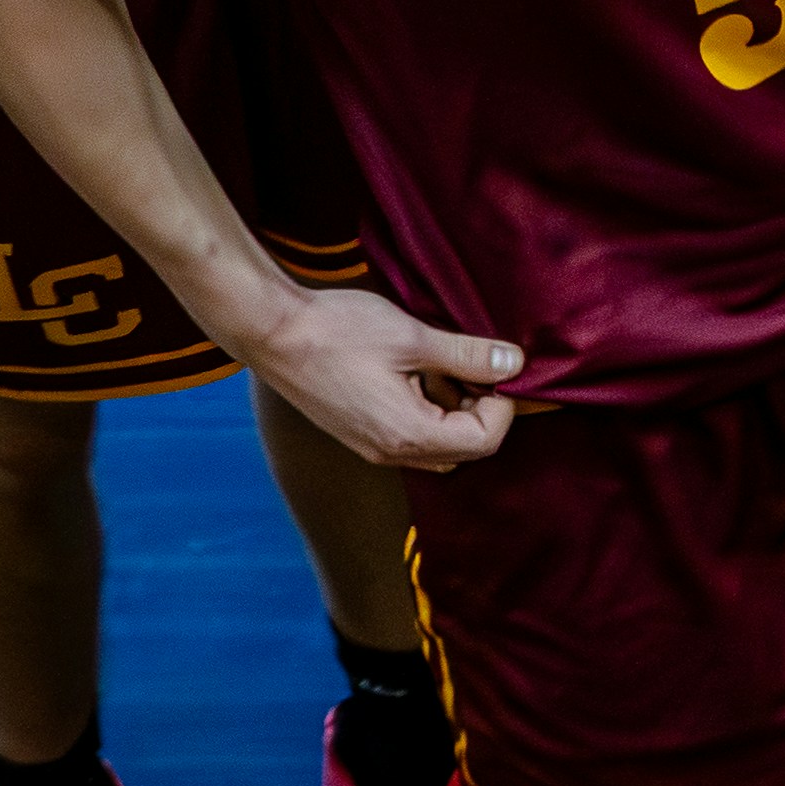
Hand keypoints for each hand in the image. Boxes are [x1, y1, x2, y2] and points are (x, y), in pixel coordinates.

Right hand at [249, 282, 526, 468]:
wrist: (270, 331)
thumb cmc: (336, 331)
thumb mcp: (412, 338)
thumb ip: (468, 356)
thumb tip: (515, 364)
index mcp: (408, 436)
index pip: (485, 441)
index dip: (503, 405)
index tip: (494, 368)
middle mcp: (391, 453)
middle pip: (467, 448)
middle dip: (480, 407)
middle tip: (467, 364)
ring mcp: (373, 447)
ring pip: (441, 443)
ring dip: (454, 408)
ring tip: (437, 365)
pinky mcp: (360, 434)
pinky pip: (413, 435)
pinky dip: (428, 409)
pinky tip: (414, 372)